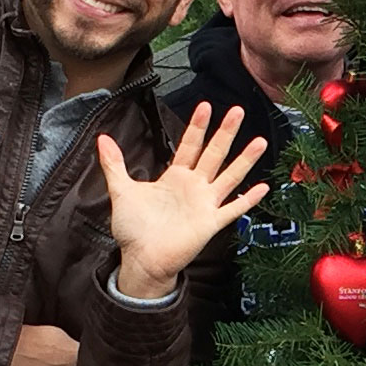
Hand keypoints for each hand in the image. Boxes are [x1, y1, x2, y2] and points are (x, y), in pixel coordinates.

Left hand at [97, 102, 270, 299]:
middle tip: (237, 111)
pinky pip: (233, 209)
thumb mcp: (121, 191)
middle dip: (225, 132)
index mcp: (175, 177)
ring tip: (260, 141)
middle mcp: (194, 187)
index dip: (197, 126)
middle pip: (214, 154)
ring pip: (229, 176)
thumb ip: (114, 164)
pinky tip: (263, 187)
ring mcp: (205, 204)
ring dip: (245, 160)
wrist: (141, 259)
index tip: (205, 106)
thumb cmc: (133, 229)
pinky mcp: (211, 223)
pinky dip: (248, 199)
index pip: (190, 146)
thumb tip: (102, 139)